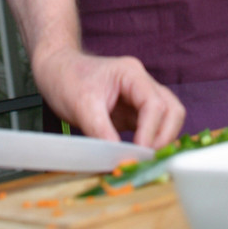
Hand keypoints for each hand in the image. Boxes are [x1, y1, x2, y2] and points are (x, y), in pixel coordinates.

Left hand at [33, 46, 184, 149]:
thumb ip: (102, 132)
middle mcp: (141, 84)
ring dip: (161, 139)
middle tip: (147, 158)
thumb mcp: (81, 106)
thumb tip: (121, 159)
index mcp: (132, 74)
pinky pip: (151, 127)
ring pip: (167, 118)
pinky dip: (150, 142)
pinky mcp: (133, 112)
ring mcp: (139, 98)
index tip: (139, 153)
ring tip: (144, 159)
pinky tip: (138, 156)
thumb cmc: (66, 78)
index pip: (155, 104)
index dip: (151, 131)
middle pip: (171, 109)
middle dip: (164, 135)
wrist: (55, 69)